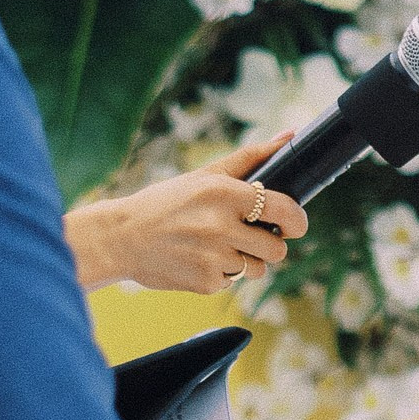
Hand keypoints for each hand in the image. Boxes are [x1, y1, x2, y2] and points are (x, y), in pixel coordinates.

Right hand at [65, 135, 309, 295]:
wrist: (122, 237)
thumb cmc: (167, 203)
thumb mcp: (205, 176)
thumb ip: (249, 159)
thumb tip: (288, 137)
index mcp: (223, 193)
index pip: (283, 209)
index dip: (297, 220)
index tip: (294, 224)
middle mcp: (220, 226)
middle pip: (276, 248)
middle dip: (269, 244)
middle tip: (249, 237)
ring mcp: (213, 257)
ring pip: (257, 269)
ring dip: (246, 261)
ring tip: (217, 248)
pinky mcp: (205, 282)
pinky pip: (232, 282)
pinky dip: (220, 274)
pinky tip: (198, 259)